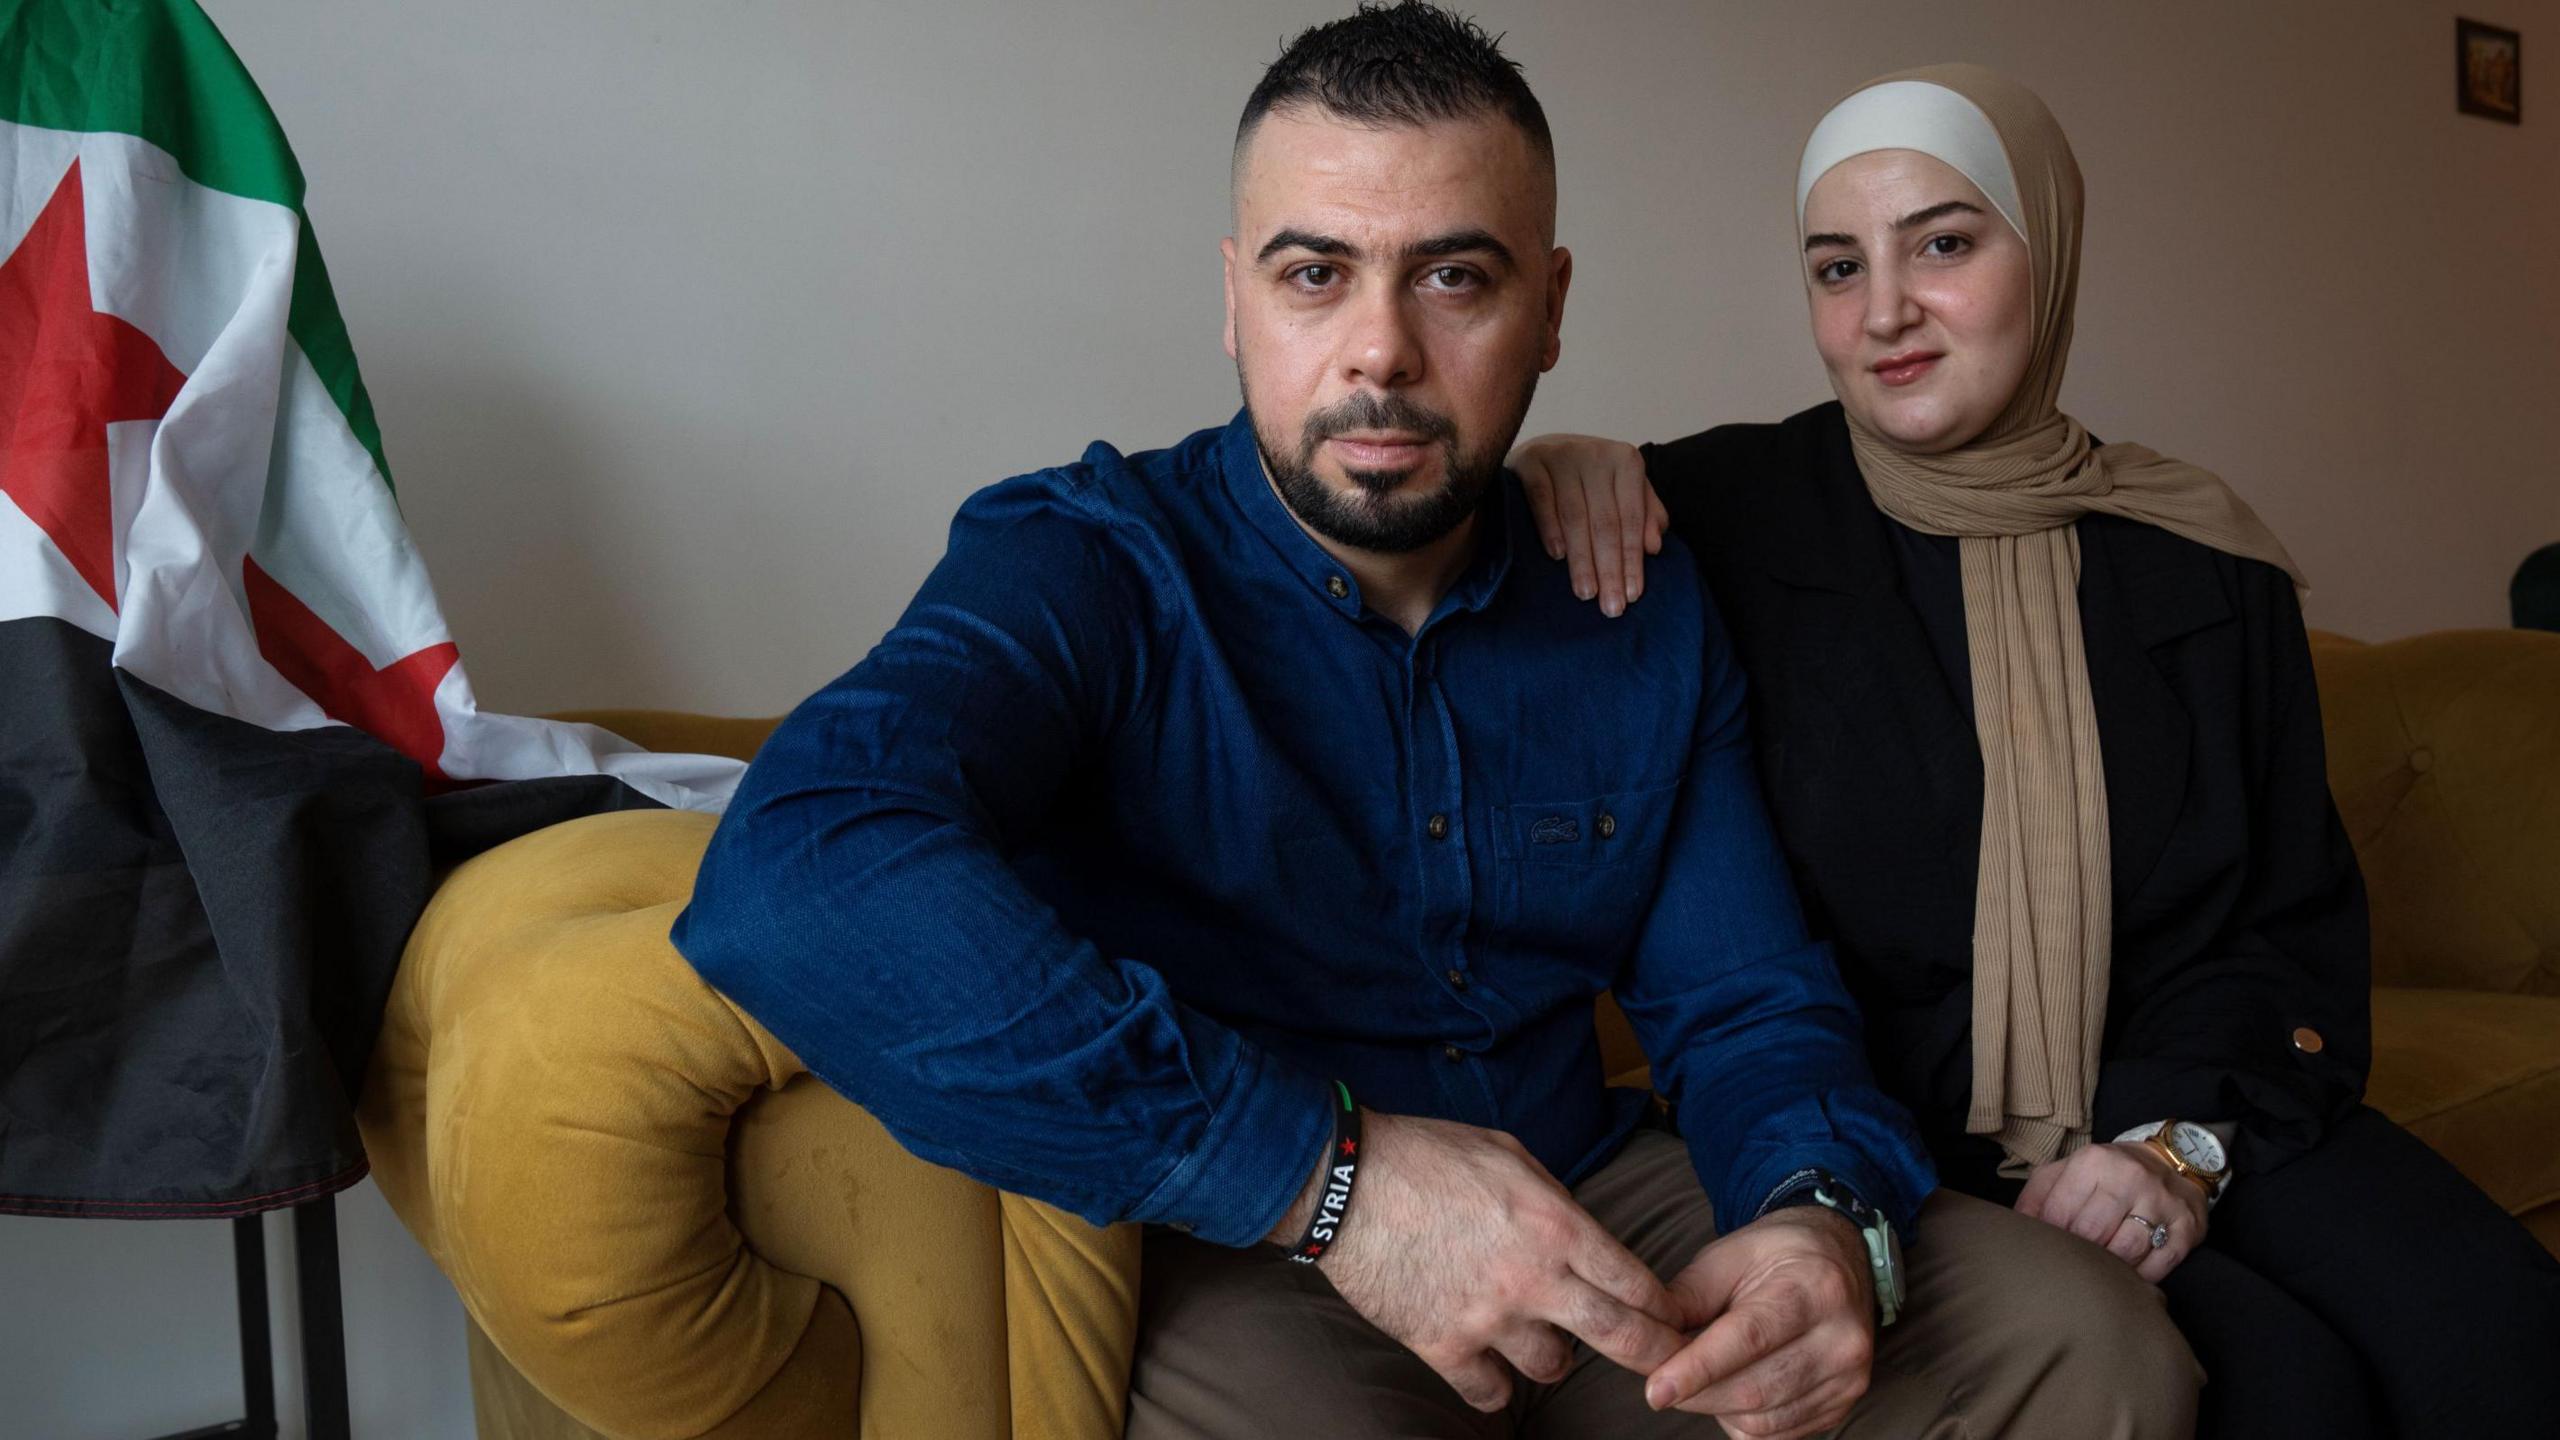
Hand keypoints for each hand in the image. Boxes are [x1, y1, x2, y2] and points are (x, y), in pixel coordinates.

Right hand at [1272, 1112, 1689, 1411]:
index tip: (1670, 1316)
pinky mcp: (1443, 1345)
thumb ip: (1554, 1197)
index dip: (1663, 1306)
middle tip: (1663, 1361)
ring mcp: (1489, 1317)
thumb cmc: (1425, 1155)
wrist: (1346, 1181)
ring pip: (1554, 1370)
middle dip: (1655, 1354)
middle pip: (1622, 1337)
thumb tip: (1579, 1229)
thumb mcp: (1508, 1153)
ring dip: (1553, 1358)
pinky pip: (1490, 1394)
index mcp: (1556, 1223)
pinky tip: (1487, 1363)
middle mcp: (1534, 1277)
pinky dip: (1493, 1384)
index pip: (1636, 1281)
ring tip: (1539, 1340)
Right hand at [1508, 433, 1667, 617]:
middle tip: (1610, 606)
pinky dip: (1549, 528)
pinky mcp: (1530, 460)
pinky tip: (1557, 556)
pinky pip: (1541, 499)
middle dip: (1609, 568)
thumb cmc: (1591, 479)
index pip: (1631, 518)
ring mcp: (1561, 454)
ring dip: (1581, 559)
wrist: (1544, 449)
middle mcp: (1595, 453)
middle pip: (1605, 521)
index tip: (1632, 595)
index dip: (1632, 559)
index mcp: (1625, 460)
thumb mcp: (1624, 491)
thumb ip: (1645, 515)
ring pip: (1574, 516)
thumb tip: (1654, 547)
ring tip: (1586, 593)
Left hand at [1643, 1207, 1876, 1438]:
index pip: (1748, 1339)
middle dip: (1695, 1393)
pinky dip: (1744, 1421)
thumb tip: (1648, 1345)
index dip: (1697, 1369)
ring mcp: (1848, 1378)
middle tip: (1661, 1381)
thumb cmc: (1774, 1256)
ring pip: (1762, 1420)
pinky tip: (1737, 1389)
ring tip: (1705, 1375)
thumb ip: (1686, 1298)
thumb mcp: (1726, 1257)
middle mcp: (1842, 1339)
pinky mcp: (1843, 1406)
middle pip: (1753, 1389)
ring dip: (1718, 1407)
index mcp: (1814, 1288)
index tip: (1655, 1390)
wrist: (1839, 1260)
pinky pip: (1777, 1435)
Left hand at [2015, 1141, 2208, 1283]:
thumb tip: (2017, 1229)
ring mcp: (2162, 1203)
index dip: (2050, 1237)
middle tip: (2072, 1263)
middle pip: (2092, 1233)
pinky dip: (2139, 1276)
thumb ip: (2037, 1196)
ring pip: (2125, 1251)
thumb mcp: (2067, 1171)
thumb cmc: (2108, 1174)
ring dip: (2108, 1267)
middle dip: (2078, 1253)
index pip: (2060, 1213)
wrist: (2172, 1163)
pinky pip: (2157, 1265)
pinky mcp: (2187, 1228)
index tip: (2049, 1248)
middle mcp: (2131, 1178)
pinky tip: (2128, 1274)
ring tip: (2099, 1269)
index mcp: (2095, 1161)